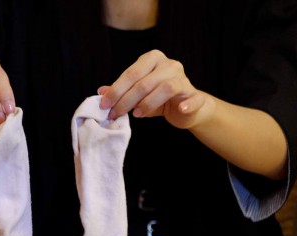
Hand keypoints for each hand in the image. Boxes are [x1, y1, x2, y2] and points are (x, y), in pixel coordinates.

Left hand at [98, 50, 212, 129]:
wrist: (185, 109)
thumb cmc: (158, 99)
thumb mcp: (137, 94)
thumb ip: (121, 91)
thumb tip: (101, 92)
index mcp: (152, 59)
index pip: (131, 74)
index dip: (116, 90)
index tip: (104, 104)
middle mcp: (169, 65)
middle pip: (145, 82)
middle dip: (126, 100)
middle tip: (115, 114)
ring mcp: (183, 78)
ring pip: (166, 87)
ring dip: (148, 103)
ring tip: (136, 114)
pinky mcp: (194, 94)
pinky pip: (193, 98)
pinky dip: (187, 104)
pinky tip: (180, 109)